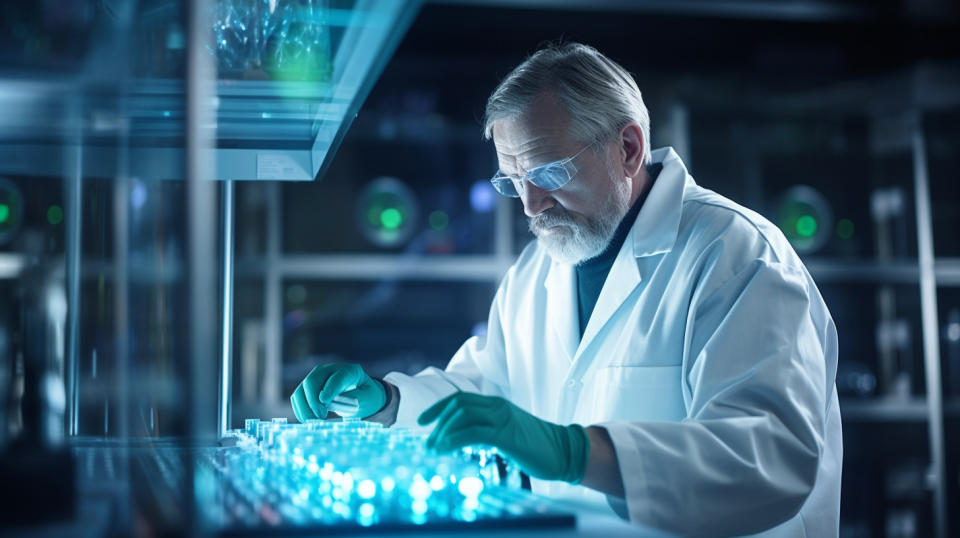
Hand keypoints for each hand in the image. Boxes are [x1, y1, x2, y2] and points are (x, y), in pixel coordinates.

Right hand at [290, 363, 385, 420]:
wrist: (361, 394)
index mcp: (349, 371)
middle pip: (313, 380)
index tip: (324, 401)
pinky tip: (307, 419)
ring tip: (313, 421)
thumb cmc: (366, 396)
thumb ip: (356, 398)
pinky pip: (297, 397)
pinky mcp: (309, 388)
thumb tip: (337, 401)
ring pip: (301, 389)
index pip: (337, 377)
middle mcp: (330, 370)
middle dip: (313, 400)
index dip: (330, 388)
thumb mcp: (369, 397)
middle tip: (321, 417)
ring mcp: (317, 378)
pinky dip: (300, 409)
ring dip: (304, 407)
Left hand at [417, 392, 589, 482]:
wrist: (564, 452)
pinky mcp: (507, 434)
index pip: (459, 399)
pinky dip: (454, 439)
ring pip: (462, 415)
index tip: (422, 422)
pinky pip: (473, 432)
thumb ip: (486, 431)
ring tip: (432, 449)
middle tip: (427, 444)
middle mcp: (497, 407)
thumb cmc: (534, 446)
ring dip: (442, 432)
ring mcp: (502, 419)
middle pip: (457, 405)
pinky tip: (446, 449)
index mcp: (496, 405)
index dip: (438, 408)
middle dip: (437, 422)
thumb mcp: (506, 434)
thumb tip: (462, 439)